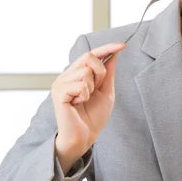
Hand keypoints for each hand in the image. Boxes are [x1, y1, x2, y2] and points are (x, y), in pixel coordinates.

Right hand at [51, 42, 125, 173]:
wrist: (85, 136)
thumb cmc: (94, 116)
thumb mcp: (106, 91)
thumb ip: (108, 73)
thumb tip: (114, 54)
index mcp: (77, 74)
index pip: (92, 54)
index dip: (108, 48)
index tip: (123, 45)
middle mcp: (67, 75)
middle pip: (89, 56)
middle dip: (100, 72)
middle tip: (96, 89)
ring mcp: (60, 83)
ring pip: (85, 71)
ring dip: (92, 87)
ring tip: (85, 99)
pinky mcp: (58, 93)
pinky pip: (80, 85)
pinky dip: (85, 96)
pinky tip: (78, 104)